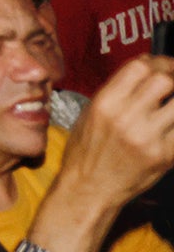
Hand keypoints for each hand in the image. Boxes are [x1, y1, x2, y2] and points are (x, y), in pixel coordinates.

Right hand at [40, 57, 173, 251]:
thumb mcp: (91, 113)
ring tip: (173, 103)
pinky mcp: (165, 156)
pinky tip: (172, 124)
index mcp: (105, 103)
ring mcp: (148, 137)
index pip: (140, 66)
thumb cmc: (87, 151)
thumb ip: (118, 90)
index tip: (165, 67)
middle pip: (165, 80)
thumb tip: (148, 68)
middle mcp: (126, 118)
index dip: (159, 62)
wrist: (88, 189)